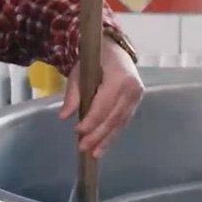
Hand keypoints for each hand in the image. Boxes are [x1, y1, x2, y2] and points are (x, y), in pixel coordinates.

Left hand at [57, 39, 143, 157]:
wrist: (115, 48)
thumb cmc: (94, 59)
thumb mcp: (79, 72)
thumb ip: (73, 94)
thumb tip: (64, 116)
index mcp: (119, 78)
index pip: (103, 105)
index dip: (91, 121)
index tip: (77, 131)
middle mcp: (132, 88)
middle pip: (114, 117)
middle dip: (98, 134)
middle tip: (83, 148)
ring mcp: (137, 96)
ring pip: (120, 122)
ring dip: (107, 139)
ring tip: (94, 153)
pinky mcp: (137, 102)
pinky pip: (124, 121)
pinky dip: (113, 133)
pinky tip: (103, 144)